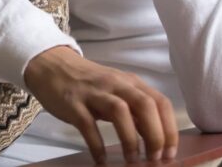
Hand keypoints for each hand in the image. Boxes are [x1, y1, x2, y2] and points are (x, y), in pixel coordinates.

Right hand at [24, 46, 177, 163]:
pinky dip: (97, 145)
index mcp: (130, 82)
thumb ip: (134, 109)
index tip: (170, 153)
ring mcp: (93, 92)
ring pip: (120, 111)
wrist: (51, 65)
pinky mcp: (73, 103)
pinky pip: (88, 124)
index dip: (169, 129)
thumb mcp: (116, 90)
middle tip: (155, 159)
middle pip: (145, 105)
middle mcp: (115, 84)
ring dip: (130, 139)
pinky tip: (101, 160)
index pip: (160, 102)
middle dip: (155, 135)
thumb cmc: (88, 83)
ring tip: (132, 161)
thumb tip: (156, 136)